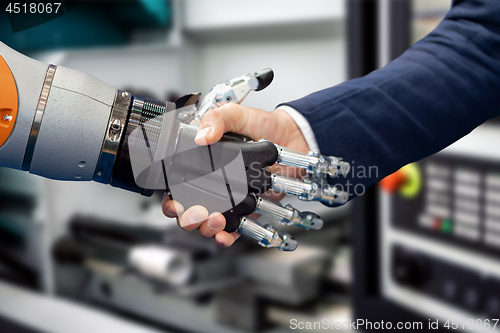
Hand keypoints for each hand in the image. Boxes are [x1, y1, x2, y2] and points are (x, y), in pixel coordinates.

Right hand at [162, 104, 308, 247]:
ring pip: (206, 223)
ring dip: (206, 228)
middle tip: (197, 213)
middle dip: (187, 218)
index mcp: (202, 163)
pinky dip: (225, 237)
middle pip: (187, 210)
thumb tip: (202, 137)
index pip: (176, 186)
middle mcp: (212, 185)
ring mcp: (229, 199)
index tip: (174, 202)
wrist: (293, 137)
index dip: (170, 198)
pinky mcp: (247, 210)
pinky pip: (232, 230)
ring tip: (215, 220)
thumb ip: (217, 120)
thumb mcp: (236, 114)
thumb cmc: (263, 125)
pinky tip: (224, 235)